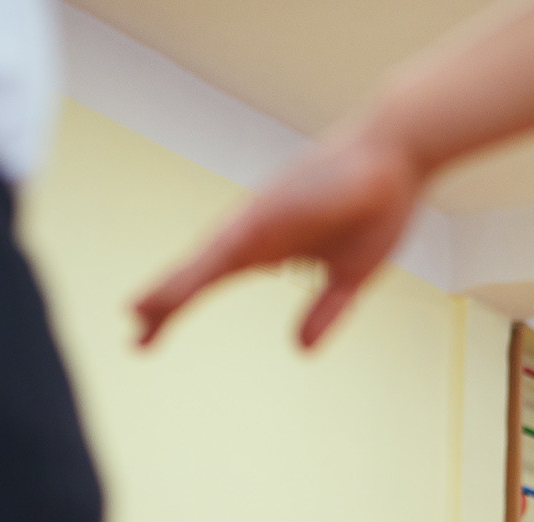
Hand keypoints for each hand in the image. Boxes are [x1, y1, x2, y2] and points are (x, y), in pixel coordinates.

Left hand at [135, 130, 423, 348]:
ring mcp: (260, 218)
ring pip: (205, 259)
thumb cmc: (378, 208)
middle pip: (197, 272)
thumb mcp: (350, 277)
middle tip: (133, 337)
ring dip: (173, 286)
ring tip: (138, 312)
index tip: (147, 338)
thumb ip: (324, 311)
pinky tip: (181, 285)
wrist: (400, 159)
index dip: (178, 308)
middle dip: (164, 303)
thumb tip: (299, 349)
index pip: (210, 282)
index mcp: (268, 247)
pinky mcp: (273, 208)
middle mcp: (254, 231)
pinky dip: (204, 265)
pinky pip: (232, 242)